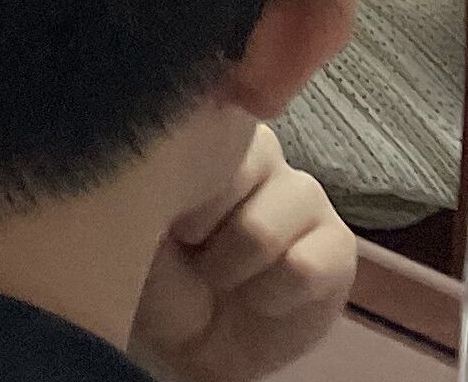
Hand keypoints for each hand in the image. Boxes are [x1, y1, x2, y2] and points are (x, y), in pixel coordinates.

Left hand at [130, 126, 351, 381]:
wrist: (192, 342)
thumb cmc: (152, 269)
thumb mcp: (129, 217)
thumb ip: (150, 170)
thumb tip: (169, 151)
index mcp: (201, 126)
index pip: (195, 125)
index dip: (174, 182)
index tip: (161, 212)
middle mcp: (257, 146)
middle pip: (230, 174)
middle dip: (198, 228)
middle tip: (189, 247)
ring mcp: (303, 191)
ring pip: (260, 231)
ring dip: (229, 268)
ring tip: (220, 274)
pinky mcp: (338, 242)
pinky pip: (303, 268)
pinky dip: (270, 296)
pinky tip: (261, 296)